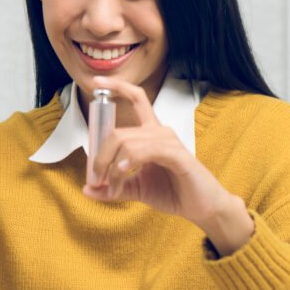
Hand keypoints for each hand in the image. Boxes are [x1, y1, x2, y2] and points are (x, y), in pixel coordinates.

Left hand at [84, 78, 252, 254]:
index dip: (117, 86)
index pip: (136, 99)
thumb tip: (86, 189)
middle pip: (118, 133)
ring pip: (127, 143)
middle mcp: (159, 132)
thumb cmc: (173, 193)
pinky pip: (145, 151)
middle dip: (100, 158)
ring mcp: (169, 142)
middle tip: (96, 181)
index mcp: (150, 134)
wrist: (202, 208)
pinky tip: (123, 173)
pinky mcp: (178, 155)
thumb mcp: (136, 189)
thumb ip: (112, 186)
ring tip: (112, 189)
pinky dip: (128, 162)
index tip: (96, 81)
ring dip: (112, 169)